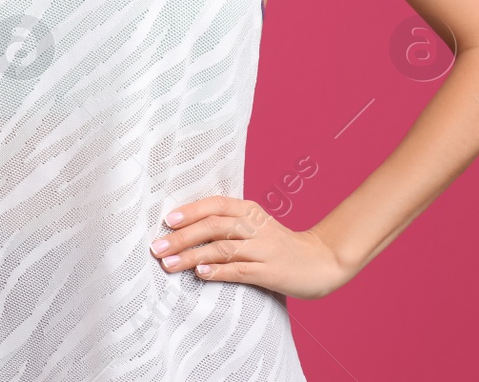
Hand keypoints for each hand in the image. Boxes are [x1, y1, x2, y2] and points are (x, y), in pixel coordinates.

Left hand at [148, 195, 351, 300]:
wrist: (322, 261)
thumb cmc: (279, 245)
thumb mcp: (255, 226)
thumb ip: (226, 224)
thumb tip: (183, 229)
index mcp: (250, 210)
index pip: (215, 205)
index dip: (190, 211)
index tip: (167, 220)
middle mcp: (256, 226)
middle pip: (213, 227)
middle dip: (181, 237)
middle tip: (156, 247)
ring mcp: (264, 249)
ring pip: (221, 249)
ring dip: (191, 256)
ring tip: (168, 263)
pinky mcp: (271, 272)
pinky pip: (239, 270)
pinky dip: (218, 271)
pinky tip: (200, 273)